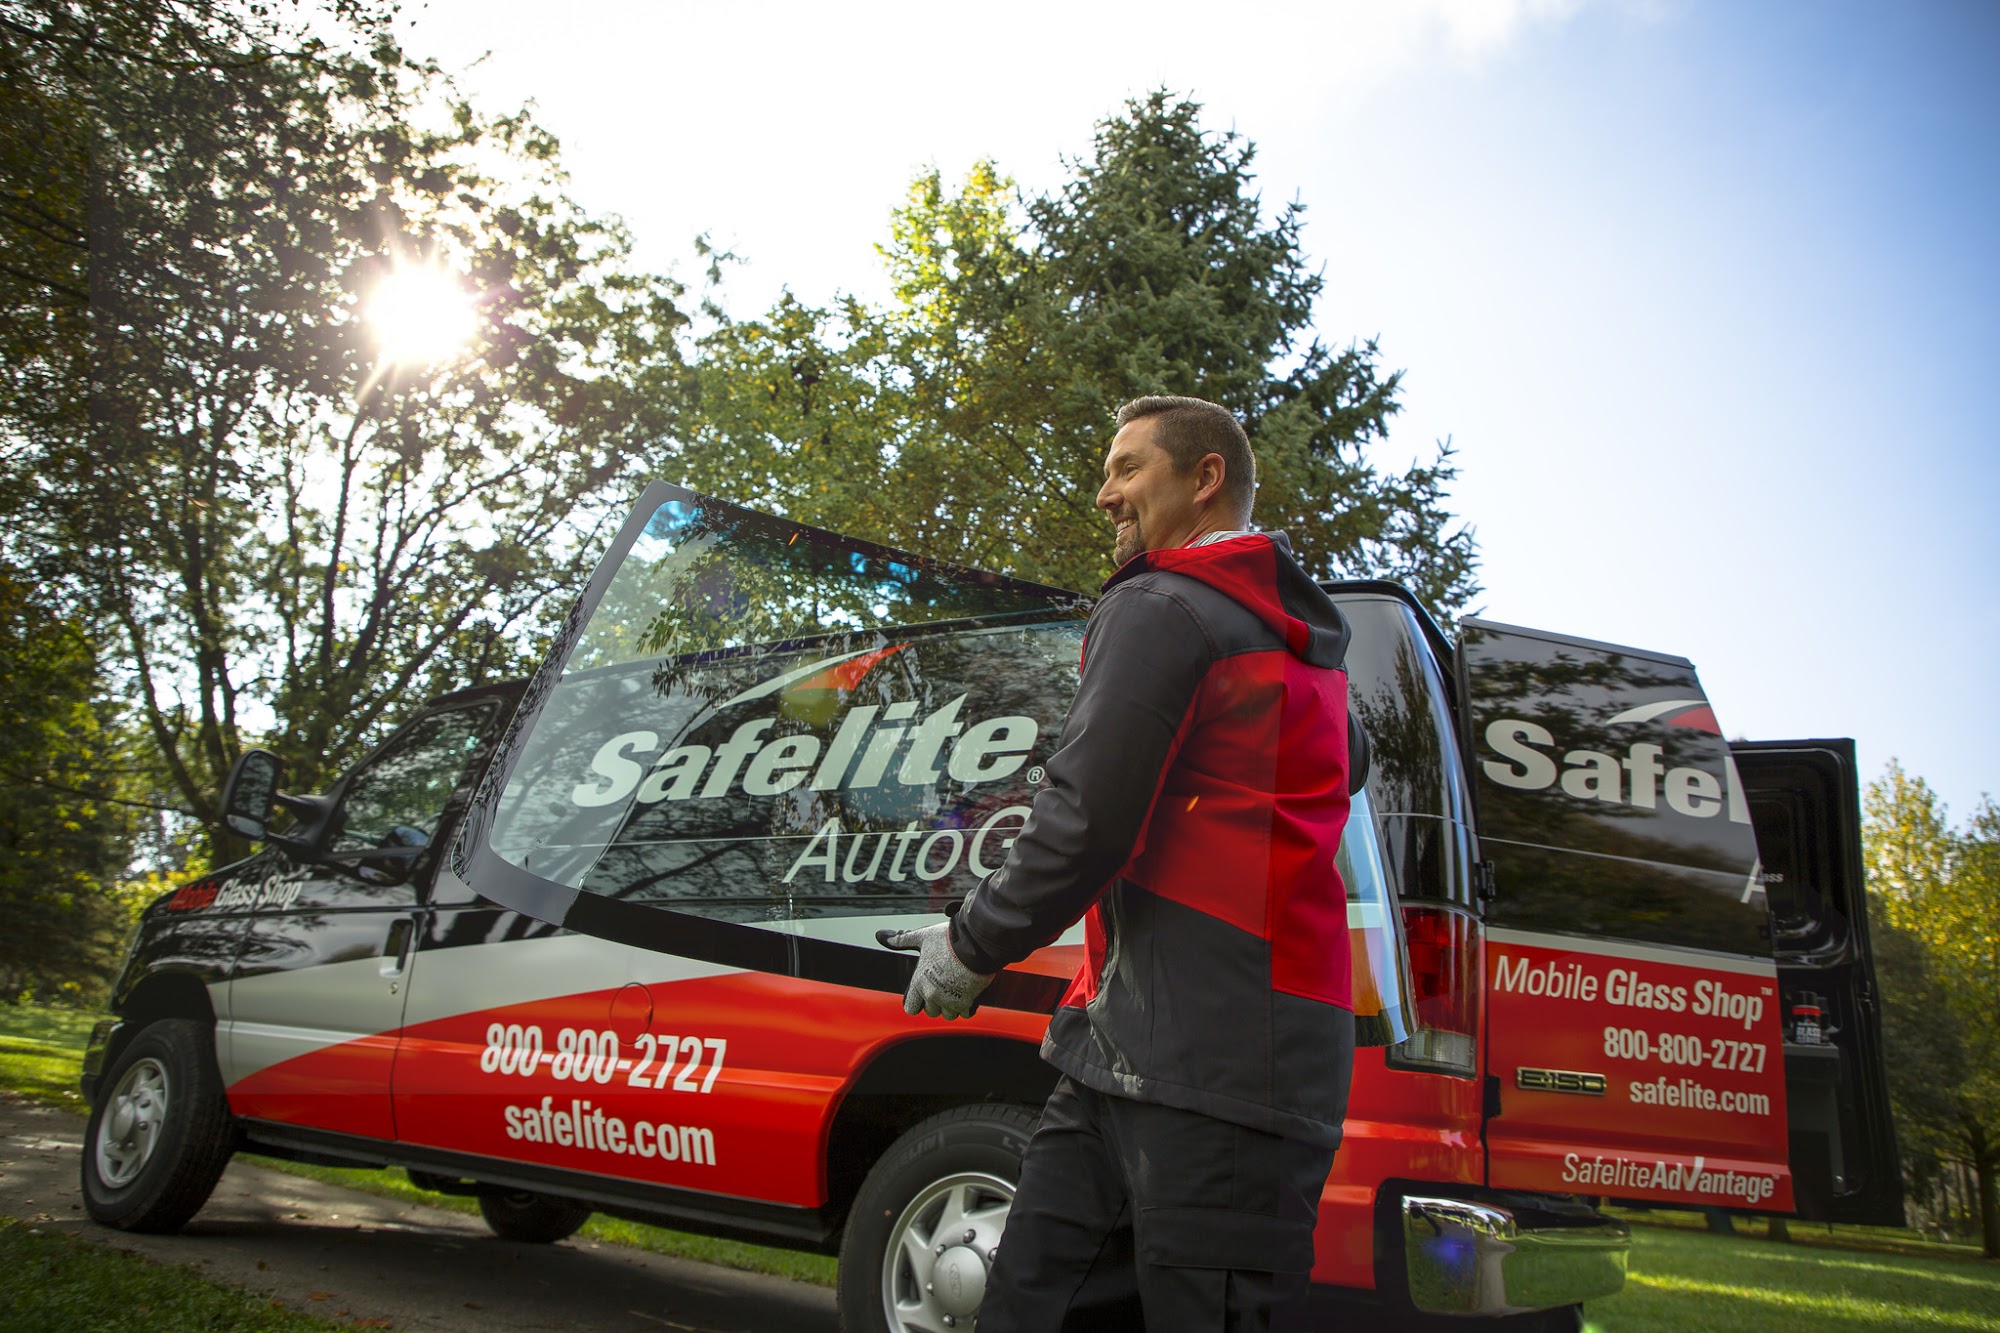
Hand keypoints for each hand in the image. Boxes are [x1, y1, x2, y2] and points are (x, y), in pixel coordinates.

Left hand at [876, 920, 992, 1019]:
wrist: (974, 944)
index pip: (911, 1008)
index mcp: (919, 982)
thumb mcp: (922, 937)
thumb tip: (881, 936)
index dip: (917, 1002)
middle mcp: (932, 995)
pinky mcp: (966, 1002)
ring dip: (952, 1006)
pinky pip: (965, 1013)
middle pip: (931, 1012)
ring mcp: (949, 1000)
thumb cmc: (948, 940)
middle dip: (936, 1003)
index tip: (924, 995)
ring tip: (956, 990)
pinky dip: (967, 1006)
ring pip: (948, 1014)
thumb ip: (901, 939)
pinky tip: (969, 993)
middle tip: (944, 987)